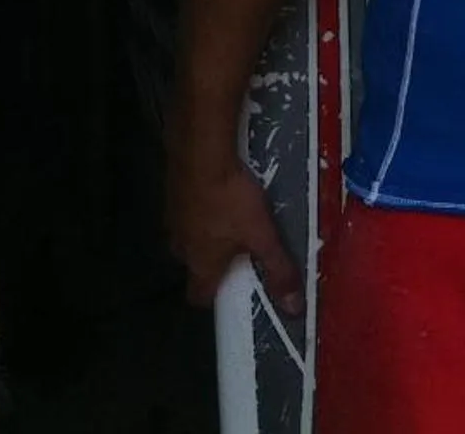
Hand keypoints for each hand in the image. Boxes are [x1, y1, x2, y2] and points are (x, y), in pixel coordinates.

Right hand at [168, 145, 300, 312]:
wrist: (202, 154)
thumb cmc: (232, 200)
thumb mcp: (263, 236)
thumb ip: (278, 270)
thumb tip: (293, 309)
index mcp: (200, 264)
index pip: (198, 296)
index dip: (215, 296)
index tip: (234, 290)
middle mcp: (180, 247)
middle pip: (194, 265)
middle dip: (213, 261)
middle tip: (239, 249)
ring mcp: (172, 220)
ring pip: (188, 237)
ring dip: (205, 233)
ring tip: (230, 217)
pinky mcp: (171, 194)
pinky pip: (186, 210)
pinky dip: (199, 207)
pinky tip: (217, 193)